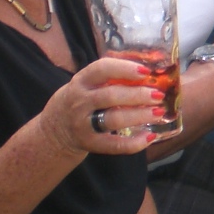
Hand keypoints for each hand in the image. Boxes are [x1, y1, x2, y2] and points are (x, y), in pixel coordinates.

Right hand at [40, 57, 159, 155]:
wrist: (55, 129)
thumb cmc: (82, 99)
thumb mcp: (88, 83)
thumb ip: (112, 77)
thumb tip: (152, 71)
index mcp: (82, 81)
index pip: (101, 69)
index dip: (124, 68)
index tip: (145, 71)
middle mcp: (80, 101)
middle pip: (111, 96)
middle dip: (137, 95)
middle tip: (158, 95)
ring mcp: (84, 124)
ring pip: (113, 119)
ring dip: (139, 115)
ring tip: (158, 112)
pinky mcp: (90, 143)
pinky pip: (114, 145)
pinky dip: (134, 143)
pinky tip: (150, 136)